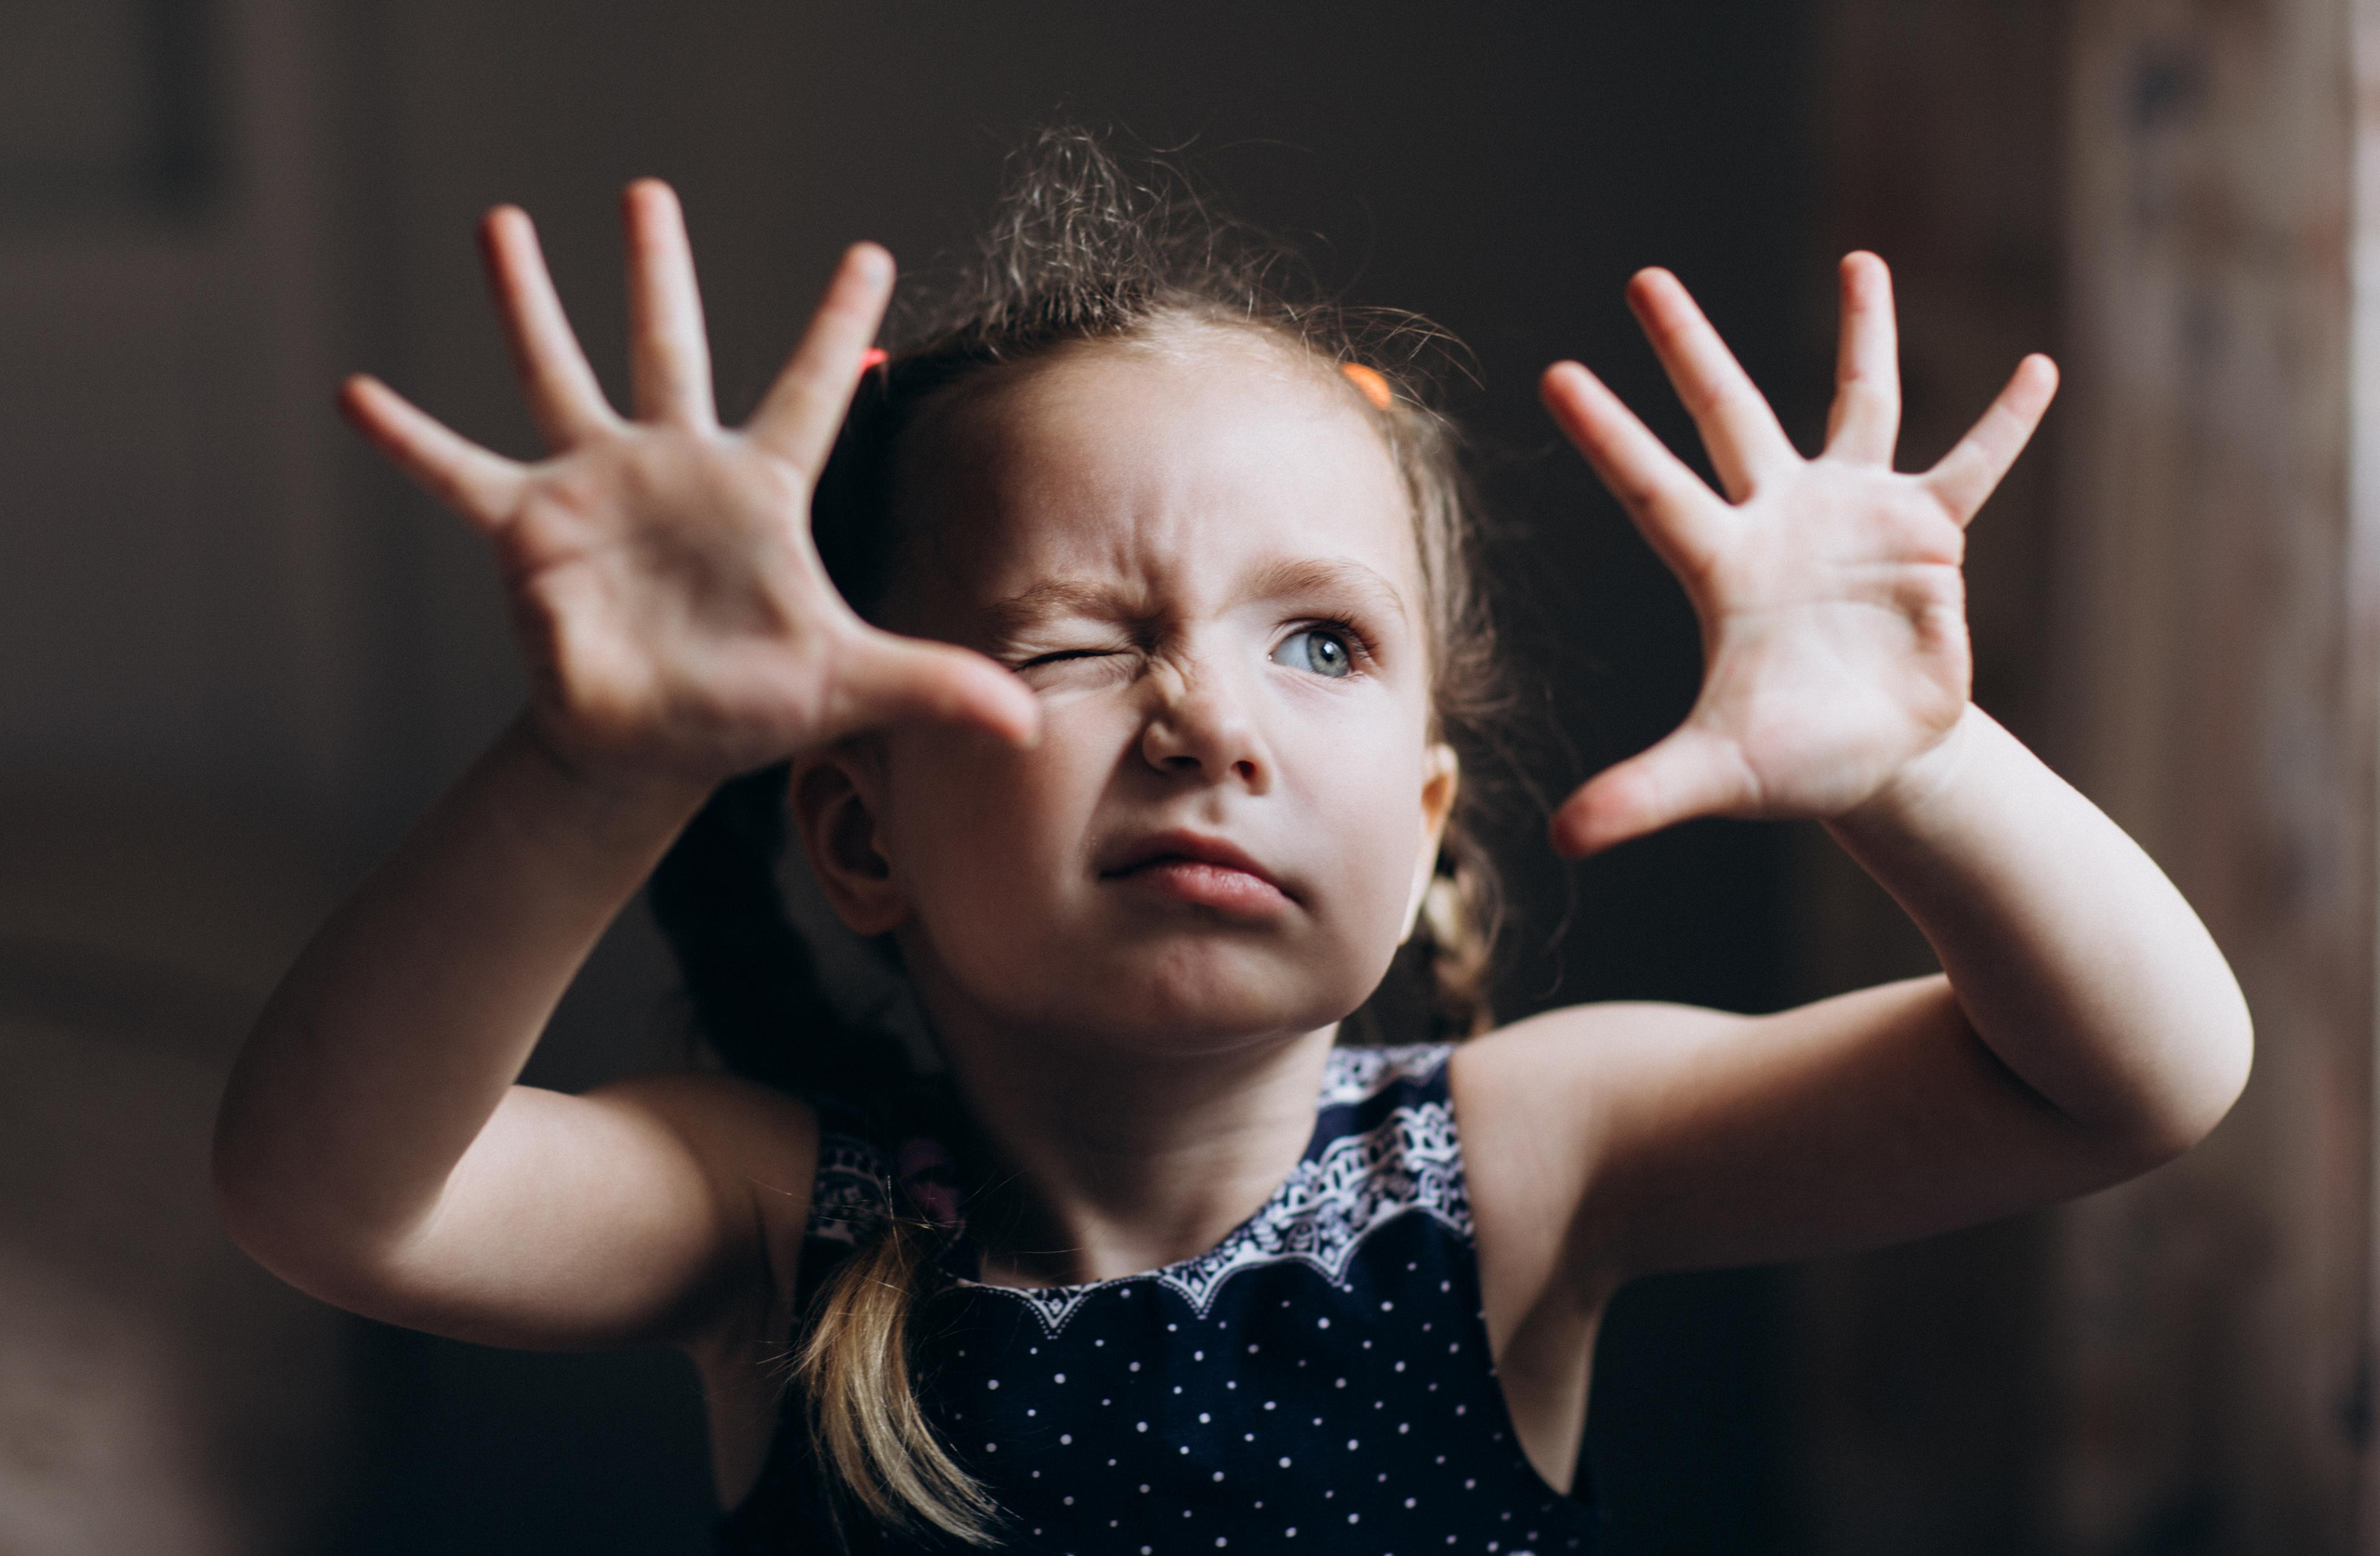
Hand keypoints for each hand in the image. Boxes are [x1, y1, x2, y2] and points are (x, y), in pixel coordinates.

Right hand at [338, 180, 1038, 796]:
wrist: (648, 748)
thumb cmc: (747, 708)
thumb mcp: (847, 689)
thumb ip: (935, 689)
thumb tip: (1028, 730)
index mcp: (760, 491)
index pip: (812, 390)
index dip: (839, 325)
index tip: (872, 252)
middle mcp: (676, 468)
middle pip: (669, 348)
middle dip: (655, 270)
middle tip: (647, 189)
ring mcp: (596, 489)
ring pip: (557, 376)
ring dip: (527, 303)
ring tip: (500, 221)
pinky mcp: (526, 531)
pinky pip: (456, 473)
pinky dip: (408, 439)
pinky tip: (355, 391)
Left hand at [1539, 252, 2056, 857]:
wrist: (1875, 762)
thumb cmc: (1787, 761)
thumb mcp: (1715, 775)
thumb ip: (1639, 795)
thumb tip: (1559, 843)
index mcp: (1720, 567)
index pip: (1651, 486)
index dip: (1607, 433)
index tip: (1555, 374)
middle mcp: (1779, 521)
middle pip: (1726, 416)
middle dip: (1688, 350)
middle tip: (1644, 278)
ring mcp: (1854, 516)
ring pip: (1856, 406)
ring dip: (1864, 336)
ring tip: (1862, 260)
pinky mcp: (1928, 535)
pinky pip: (1972, 465)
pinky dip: (2006, 423)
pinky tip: (2038, 368)